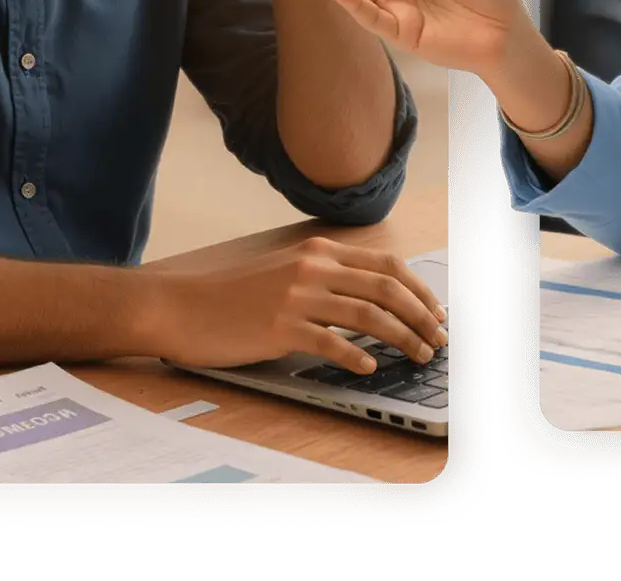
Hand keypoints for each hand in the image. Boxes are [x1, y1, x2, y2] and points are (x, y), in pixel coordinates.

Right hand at [153, 237, 446, 374]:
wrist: (182, 306)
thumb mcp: (285, 271)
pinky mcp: (280, 327)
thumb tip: (374, 299)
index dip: (420, 290)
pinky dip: (356, 357)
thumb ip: (325, 277)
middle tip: (438, 340)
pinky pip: (331, 342)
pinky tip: (369, 369)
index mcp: (319, 251)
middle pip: (387, 289)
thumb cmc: (233, 296)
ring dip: (402, 338)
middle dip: (422, 316)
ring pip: (369, 315)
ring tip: (418, 356)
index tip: (436, 312)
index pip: (387, 266)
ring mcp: (297, 296)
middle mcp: (313, 267)